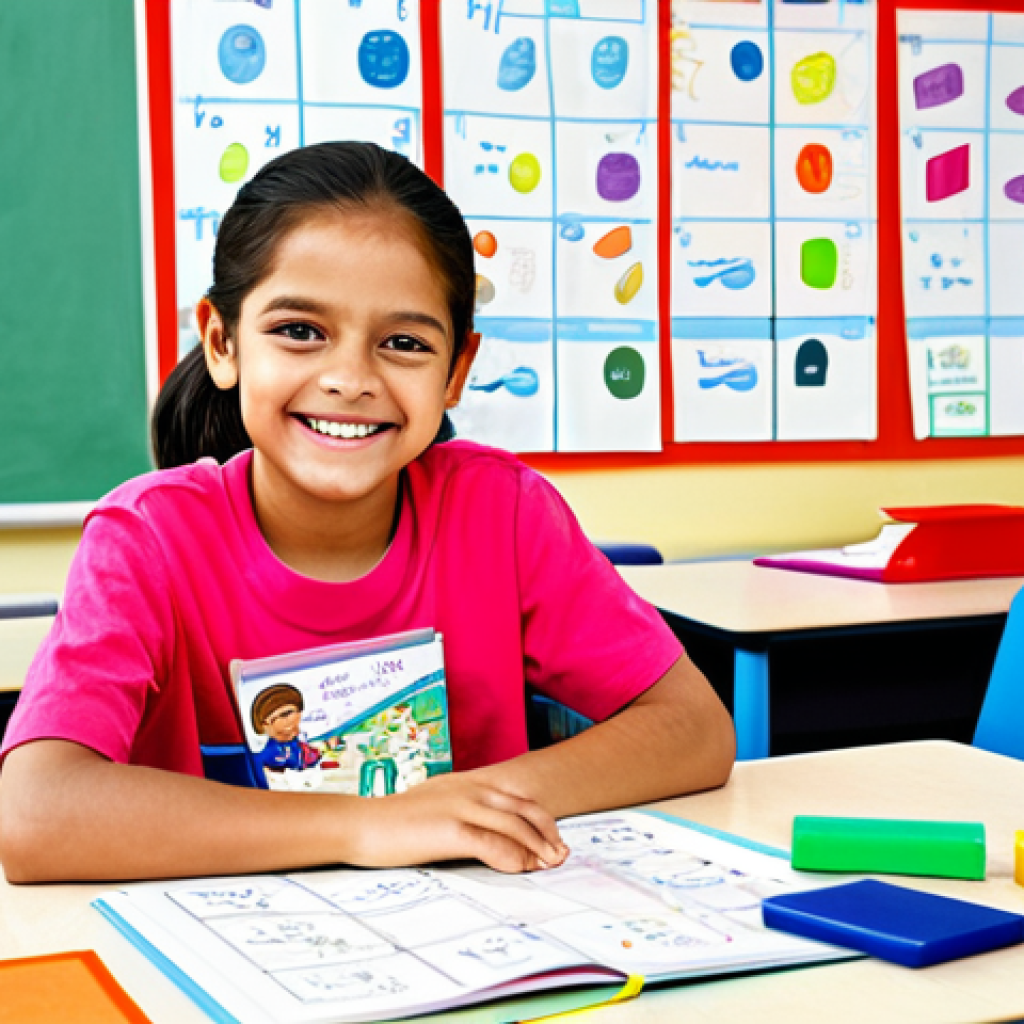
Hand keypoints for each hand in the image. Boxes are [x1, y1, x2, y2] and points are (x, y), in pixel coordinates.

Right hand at [345, 772, 568, 873]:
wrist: (363, 825)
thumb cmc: (397, 822)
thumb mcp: (436, 804)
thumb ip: (463, 809)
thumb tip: (488, 830)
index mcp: (468, 782)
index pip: (517, 798)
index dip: (541, 820)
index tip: (554, 841)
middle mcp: (469, 789)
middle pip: (524, 809)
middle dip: (547, 834)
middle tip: (560, 856)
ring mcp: (460, 806)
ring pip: (513, 825)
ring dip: (536, 849)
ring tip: (547, 866)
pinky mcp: (449, 828)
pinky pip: (490, 843)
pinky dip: (511, 857)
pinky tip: (520, 870)